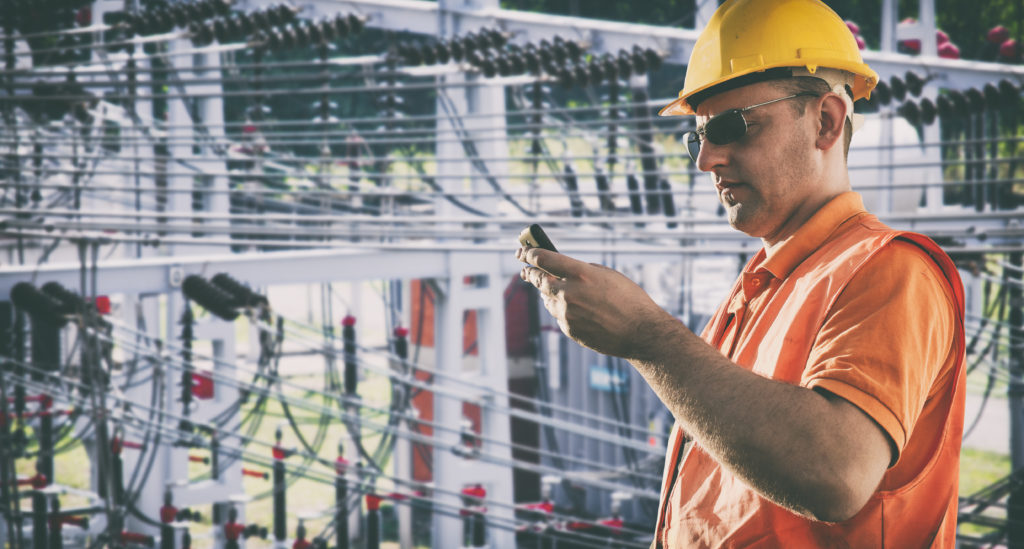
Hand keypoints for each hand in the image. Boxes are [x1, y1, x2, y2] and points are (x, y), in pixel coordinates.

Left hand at [516, 247, 672, 358]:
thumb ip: (581, 271)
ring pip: (547, 299)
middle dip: (530, 273)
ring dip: (549, 293)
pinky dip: (562, 310)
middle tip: (526, 271)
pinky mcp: (569, 329)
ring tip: (555, 289)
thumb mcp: (607, 275)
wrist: (641, 332)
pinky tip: (575, 309)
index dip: (529, 254)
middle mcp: (569, 293)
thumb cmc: (629, 299)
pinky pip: (558, 315)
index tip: (523, 252)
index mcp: (580, 273)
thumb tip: (560, 272)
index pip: (543, 259)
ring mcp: (567, 313)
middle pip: (538, 280)